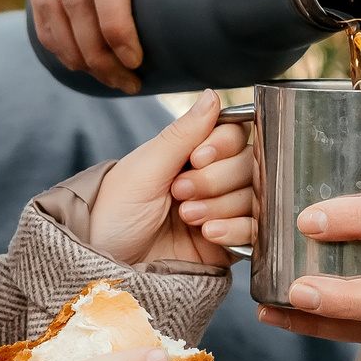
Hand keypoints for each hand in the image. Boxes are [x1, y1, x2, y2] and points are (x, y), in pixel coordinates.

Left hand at [87, 90, 256, 266]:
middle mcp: (210, 180)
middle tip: (180, 192)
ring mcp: (221, 211)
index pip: (234, 135)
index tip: (197, 158)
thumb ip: (183, 132)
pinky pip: (253, 230)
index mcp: (190, 155)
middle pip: (249, 164)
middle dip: (216, 179)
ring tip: (186, 217)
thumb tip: (213, 94)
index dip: (223, 145)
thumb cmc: (113, 213)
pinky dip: (236, 229)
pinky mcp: (227, 243)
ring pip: (253, 197)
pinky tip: (208, 233)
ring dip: (221, 205)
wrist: (107, 265)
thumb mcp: (145, 166)